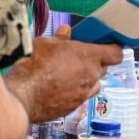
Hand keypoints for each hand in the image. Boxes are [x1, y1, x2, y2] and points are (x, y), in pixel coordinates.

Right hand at [4, 25, 122, 122]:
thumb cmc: (34, 66)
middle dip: (94, 63)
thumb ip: (60, 38)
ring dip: (87, 79)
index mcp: (89, 57)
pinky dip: (75, 92)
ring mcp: (83, 94)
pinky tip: (59, 88)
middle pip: (103, 68)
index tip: (106, 46)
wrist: (23, 95)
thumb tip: (66, 31)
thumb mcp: (45, 43)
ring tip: (69, 74)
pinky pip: (80, 97)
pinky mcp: (73, 107)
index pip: (116, 54)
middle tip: (79, 58)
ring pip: (94, 84)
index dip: (112, 50)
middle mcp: (91, 76)